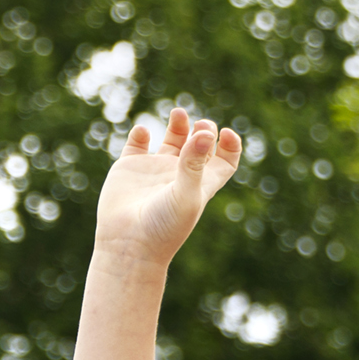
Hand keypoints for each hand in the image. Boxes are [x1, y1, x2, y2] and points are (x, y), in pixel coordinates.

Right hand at [92, 108, 243, 272]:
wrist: (128, 246)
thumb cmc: (163, 227)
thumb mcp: (186, 194)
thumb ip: (195, 163)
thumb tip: (206, 132)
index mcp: (200, 184)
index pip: (224, 161)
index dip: (230, 145)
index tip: (225, 133)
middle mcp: (179, 175)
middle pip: (199, 145)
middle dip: (203, 129)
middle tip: (201, 126)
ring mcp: (154, 171)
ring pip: (172, 140)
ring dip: (177, 124)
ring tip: (179, 113)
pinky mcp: (129, 169)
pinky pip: (137, 144)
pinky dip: (140, 133)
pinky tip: (144, 133)